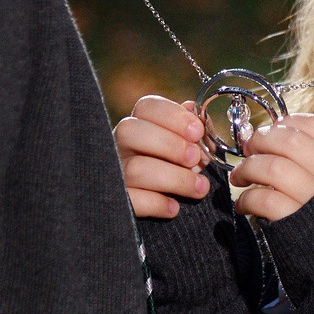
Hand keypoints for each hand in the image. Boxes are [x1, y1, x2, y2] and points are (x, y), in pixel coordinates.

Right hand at [116, 95, 212, 218]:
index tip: (197, 131)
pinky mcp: (117, 200)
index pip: (146, 107)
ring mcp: (114, 172)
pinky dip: (157, 204)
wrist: (153, 206)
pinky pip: (132, 200)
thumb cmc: (176, 167)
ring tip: (200, 187)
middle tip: (195, 158)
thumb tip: (198, 118)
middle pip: (131, 131)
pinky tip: (174, 207)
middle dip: (170, 144)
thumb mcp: (186, 146)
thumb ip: (192, 132)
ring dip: (175, 178)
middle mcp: (119, 145)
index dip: (173, 115)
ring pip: (135, 169)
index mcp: (138, 124)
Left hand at [230, 112, 313, 221]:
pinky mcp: (297, 226)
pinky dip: (247, 199)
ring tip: (239, 177)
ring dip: (247, 168)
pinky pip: (264, 200)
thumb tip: (283, 136)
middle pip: (291, 142)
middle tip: (249, 148)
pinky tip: (243, 206)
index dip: (288, 123)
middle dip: (262, 140)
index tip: (273, 129)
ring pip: (273, 168)